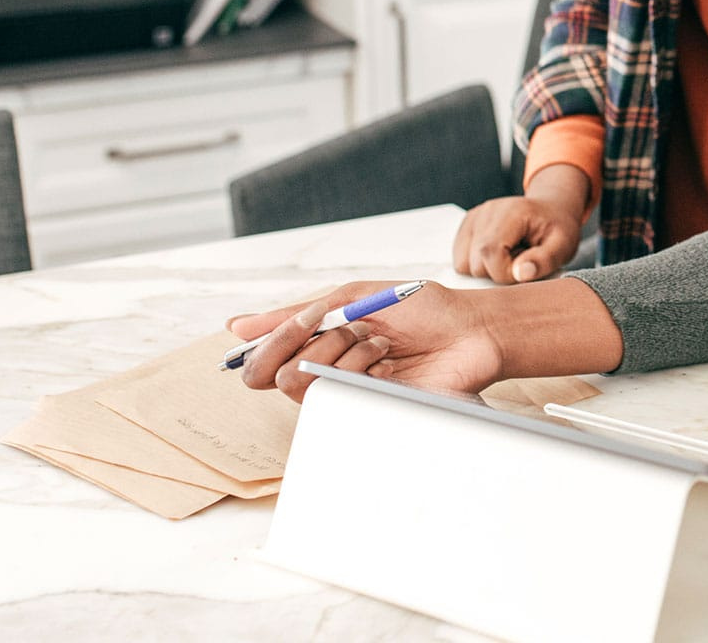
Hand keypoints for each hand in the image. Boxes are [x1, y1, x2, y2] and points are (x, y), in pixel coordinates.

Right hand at [227, 281, 504, 402]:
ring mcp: (346, 394)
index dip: (272, 338)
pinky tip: (389, 358)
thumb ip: (298, 313)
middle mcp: (325, 372)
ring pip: (301, 386)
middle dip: (303, 344)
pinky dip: (360, 368)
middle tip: (348, 327)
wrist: (471, 328)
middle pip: (270, 377)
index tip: (311, 316)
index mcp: (318, 345)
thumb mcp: (356, 296)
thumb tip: (236, 325)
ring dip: (338, 353)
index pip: (262, 359)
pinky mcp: (368, 410)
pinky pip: (337, 396)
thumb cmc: (422, 308)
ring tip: (378, 341)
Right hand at [453, 166, 586, 282]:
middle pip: (475, 262)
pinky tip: (499, 254)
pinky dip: (477, 264)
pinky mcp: (467, 226)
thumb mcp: (563, 246)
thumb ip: (544, 260)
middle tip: (521, 260)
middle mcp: (487, 211)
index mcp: (511, 212)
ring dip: (487, 269)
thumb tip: (521, 274)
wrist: (552, 209)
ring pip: (463, 264)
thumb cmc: (558, 229)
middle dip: (498, 272)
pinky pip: (460, 260)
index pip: (490, 253)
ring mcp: (474, 217)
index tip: (524, 270)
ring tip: (510, 256)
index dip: (505, 273)